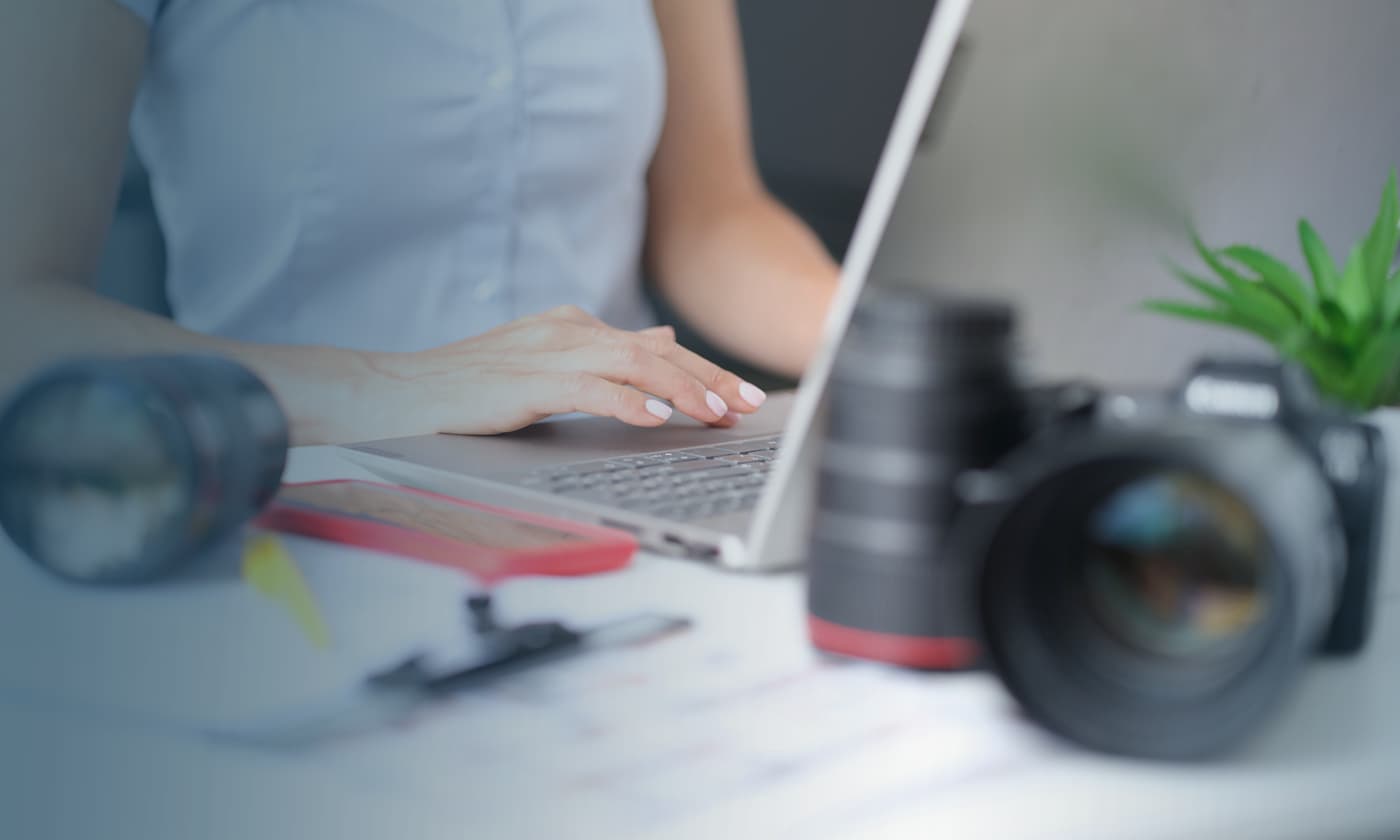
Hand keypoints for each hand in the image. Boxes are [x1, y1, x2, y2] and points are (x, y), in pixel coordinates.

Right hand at [363, 305, 768, 435]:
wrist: (403, 390)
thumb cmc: (472, 384)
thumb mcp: (549, 360)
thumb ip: (605, 353)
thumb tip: (660, 342)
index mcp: (576, 325)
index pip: (656, 346)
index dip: (704, 370)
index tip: (741, 395)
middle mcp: (570, 329)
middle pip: (657, 350)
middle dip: (709, 378)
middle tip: (747, 404)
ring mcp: (550, 352)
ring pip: (635, 362)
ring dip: (682, 389)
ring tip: (715, 413)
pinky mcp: (529, 380)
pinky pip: (591, 387)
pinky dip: (629, 401)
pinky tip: (657, 417)